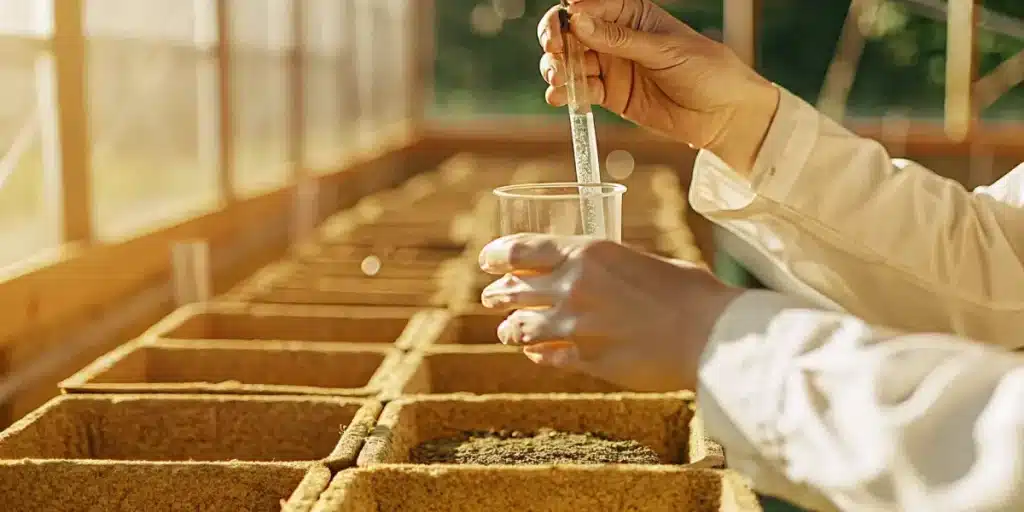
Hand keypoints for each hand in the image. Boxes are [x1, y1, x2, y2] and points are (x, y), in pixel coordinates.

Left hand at [478, 234, 741, 391]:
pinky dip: (537, 355)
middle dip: (496, 294)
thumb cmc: (687, 292)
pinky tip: (537, 354)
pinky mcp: (586, 360)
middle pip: (512, 289)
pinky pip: (545, 357)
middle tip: (491, 297)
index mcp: (586, 252)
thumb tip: (593, 272)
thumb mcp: (638, 260)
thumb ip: (605, 266)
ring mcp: (575, 326)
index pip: (519, 249)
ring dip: (510, 330)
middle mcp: (572, 286)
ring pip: (520, 328)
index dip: (495, 255)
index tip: (486, 260)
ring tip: (508, 331)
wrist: (708, 333)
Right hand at [538, 0, 779, 172]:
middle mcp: (617, 37)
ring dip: (556, 68)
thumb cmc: (706, 70)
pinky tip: (560, 97)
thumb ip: (619, 38)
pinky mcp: (611, 95)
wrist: (724, 114)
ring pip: (571, 61)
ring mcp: (612, 66)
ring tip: (557, 79)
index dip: (570, 14)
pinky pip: (580, 90)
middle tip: (553, 51)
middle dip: (556, 39)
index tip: (563, 26)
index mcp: (633, 14)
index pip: (590, 5)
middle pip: (572, 32)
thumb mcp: (664, 50)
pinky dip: (565, 94)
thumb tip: (578, 20)